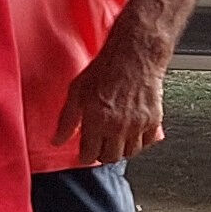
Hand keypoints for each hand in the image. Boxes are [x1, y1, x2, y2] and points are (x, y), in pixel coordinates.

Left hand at [58, 42, 173, 164]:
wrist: (135, 53)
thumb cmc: (107, 67)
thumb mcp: (77, 90)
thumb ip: (66, 119)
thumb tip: (57, 140)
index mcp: (97, 120)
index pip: (89, 155)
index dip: (84, 156)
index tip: (84, 152)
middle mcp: (118, 126)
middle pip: (110, 158)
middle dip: (101, 154)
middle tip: (99, 145)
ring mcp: (137, 125)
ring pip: (129, 154)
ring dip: (120, 149)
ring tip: (114, 138)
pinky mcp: (153, 120)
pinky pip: (146, 143)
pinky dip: (138, 141)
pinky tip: (131, 131)